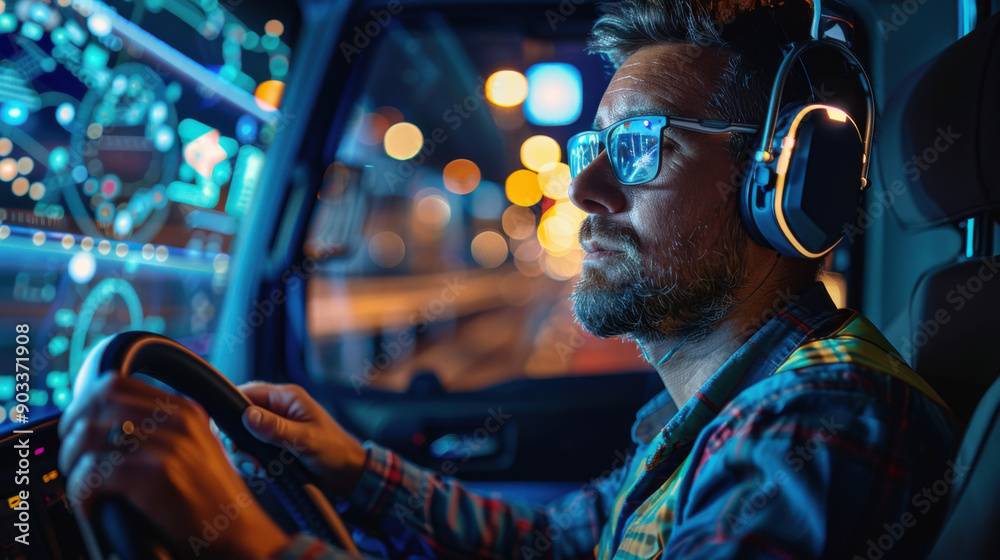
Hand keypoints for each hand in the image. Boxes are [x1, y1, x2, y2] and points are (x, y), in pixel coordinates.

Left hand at [58, 375, 290, 559]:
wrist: (240, 532)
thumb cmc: (213, 500)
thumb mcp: (195, 448)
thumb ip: (161, 431)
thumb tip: (108, 427)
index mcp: (185, 409)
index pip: (117, 383)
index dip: (85, 404)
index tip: (76, 428)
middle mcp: (178, 420)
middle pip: (99, 402)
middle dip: (73, 432)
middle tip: (73, 459)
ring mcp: (169, 445)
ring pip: (89, 436)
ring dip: (74, 464)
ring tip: (83, 487)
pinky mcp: (157, 475)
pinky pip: (95, 473)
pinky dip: (83, 493)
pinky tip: (94, 507)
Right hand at [227, 382, 366, 497]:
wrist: (348, 473)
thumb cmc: (335, 450)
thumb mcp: (306, 440)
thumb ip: (276, 428)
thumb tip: (246, 415)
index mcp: (286, 398)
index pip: (246, 393)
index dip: (230, 410)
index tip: (228, 435)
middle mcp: (276, 410)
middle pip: (238, 417)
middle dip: (236, 440)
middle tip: (248, 461)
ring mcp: (273, 428)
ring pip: (241, 437)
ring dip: (243, 455)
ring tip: (258, 470)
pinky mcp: (272, 446)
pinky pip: (250, 451)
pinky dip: (251, 463)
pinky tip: (263, 474)